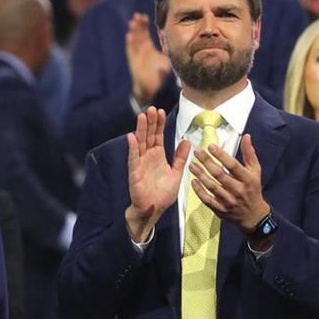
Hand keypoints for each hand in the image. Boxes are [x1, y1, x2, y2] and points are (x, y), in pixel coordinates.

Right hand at [124, 107, 190, 241]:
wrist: (154, 209)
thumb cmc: (163, 193)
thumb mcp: (176, 173)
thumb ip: (180, 158)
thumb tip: (187, 141)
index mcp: (158, 156)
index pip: (158, 136)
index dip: (159, 124)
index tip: (160, 111)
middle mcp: (147, 157)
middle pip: (148, 136)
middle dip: (150, 122)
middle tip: (151, 108)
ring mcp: (140, 163)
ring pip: (140, 143)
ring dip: (140, 130)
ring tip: (142, 117)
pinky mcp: (134, 172)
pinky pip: (133, 158)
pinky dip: (132, 148)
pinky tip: (132, 137)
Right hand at [125, 13, 169, 102]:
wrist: (152, 89)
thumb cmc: (159, 75)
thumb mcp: (167, 60)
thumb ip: (169, 51)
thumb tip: (177, 41)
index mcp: (148, 48)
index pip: (145, 33)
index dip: (144, 25)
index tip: (145, 17)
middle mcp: (141, 50)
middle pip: (138, 35)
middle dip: (138, 25)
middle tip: (137, 16)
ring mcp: (137, 56)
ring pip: (134, 41)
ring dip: (133, 32)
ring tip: (132, 23)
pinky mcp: (134, 62)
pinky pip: (131, 52)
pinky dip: (131, 44)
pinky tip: (130, 36)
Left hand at [188, 134, 268, 232]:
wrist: (253, 216)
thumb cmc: (253, 189)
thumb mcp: (255, 171)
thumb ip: (249, 153)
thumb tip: (247, 136)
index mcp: (247, 179)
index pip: (233, 165)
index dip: (221, 155)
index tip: (210, 146)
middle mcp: (238, 190)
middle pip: (219, 174)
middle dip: (206, 162)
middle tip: (197, 152)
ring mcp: (228, 201)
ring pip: (211, 186)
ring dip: (200, 174)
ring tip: (191, 165)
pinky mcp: (220, 210)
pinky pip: (207, 199)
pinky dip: (199, 191)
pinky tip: (193, 181)